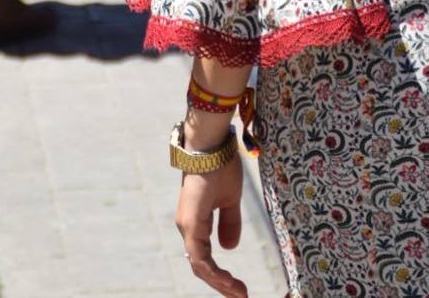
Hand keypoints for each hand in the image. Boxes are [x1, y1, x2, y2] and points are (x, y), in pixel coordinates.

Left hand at [176, 156, 247, 297]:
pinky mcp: (190, 223)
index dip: (220, 277)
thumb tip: (229, 248)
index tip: (240, 289)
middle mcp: (188, 227)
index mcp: (196, 223)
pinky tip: (227, 281)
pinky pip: (199, 256)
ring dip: (219, 282)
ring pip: (199, 265)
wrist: (211, 145)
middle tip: (241, 296)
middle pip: (201, 267)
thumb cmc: (220, 166)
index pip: (205, 259)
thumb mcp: (230, 199)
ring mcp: (187, 225)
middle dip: (221, 285)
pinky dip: (212, 272)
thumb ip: (229, 222)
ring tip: (238, 293)